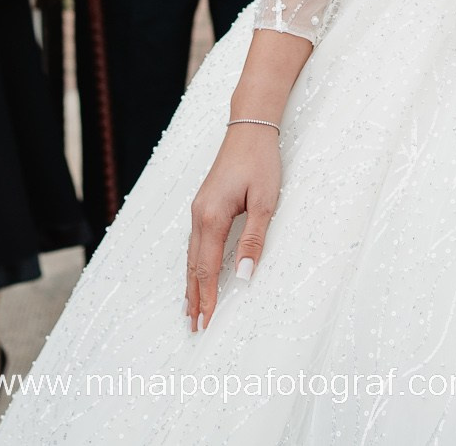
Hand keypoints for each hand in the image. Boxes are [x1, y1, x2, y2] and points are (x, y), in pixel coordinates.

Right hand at [184, 120, 280, 334]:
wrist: (248, 128)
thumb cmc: (260, 162)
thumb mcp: (265, 202)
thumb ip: (253, 239)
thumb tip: (244, 275)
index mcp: (212, 217)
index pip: (207, 268)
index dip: (208, 298)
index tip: (207, 322)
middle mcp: (198, 215)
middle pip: (193, 266)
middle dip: (194, 297)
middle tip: (194, 326)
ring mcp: (198, 209)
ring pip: (190, 255)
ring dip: (191, 283)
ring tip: (191, 308)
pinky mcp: (203, 204)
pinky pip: (194, 243)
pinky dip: (193, 264)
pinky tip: (196, 272)